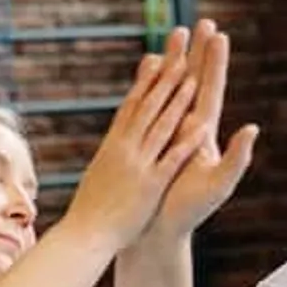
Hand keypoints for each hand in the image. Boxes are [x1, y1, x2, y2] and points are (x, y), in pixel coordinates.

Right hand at [65, 30, 205, 249]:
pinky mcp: (150, 184)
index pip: (133, 105)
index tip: (156, 58)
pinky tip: (201, 126)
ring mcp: (138, 164)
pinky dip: (185, 142)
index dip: (147, 80)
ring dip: (177, 100)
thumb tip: (117, 140)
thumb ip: (114, 153)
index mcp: (114, 144)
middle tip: (179, 50)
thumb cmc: (90, 208)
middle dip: (166, 76)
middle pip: (149, 105)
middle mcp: (125, 148)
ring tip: (192, 75)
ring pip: (161, 126)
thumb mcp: (100, 173)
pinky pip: (171, 160)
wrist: (85, 235)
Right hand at [146, 19, 258, 243]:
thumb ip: (237, 157)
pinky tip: (148, 65)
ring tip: (175, 33)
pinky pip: (148, 103)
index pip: (211, 90)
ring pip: (170, 87)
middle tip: (201, 22)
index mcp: (203, 134)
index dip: (214, 64)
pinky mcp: (148, 138)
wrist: (158, 228)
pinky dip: (149, 82)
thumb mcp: (219, 184)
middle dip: (196, 52)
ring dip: (173, 60)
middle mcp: (187, 127)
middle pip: (193, 81)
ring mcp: (166, 131)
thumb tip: (252, 128)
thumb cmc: (190, 211)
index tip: (219, 36)